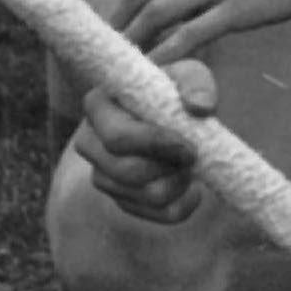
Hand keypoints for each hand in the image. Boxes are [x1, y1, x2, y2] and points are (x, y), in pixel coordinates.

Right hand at [72, 57, 219, 226]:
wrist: (170, 117)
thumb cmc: (173, 92)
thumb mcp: (187, 75)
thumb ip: (196, 82)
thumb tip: (200, 106)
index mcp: (98, 106)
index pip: (118, 137)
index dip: (156, 145)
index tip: (188, 145)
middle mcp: (90, 143)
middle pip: (129, 171)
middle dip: (169, 166)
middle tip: (194, 155)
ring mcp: (101, 175)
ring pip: (144, 196)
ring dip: (178, 183)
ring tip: (191, 165)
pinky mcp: (119, 198)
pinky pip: (155, 215)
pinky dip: (182, 204)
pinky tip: (193, 188)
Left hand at [117, 0, 290, 61]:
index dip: (128, 6)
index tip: (122, 29)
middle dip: (119, 26)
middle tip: (110, 54)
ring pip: (157, 14)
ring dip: (135, 43)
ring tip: (125, 68)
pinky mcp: (241, 7)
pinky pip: (189, 35)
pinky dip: (166, 55)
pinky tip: (157, 72)